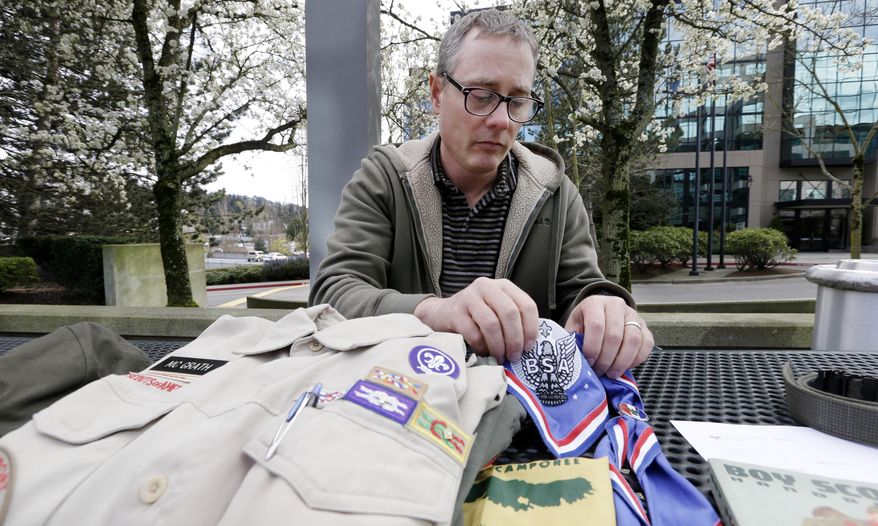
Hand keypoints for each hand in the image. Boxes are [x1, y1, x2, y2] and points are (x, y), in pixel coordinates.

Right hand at [413, 277, 538, 362]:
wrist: (442, 314)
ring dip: (499, 346)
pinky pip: (474, 333)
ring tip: (500, 357)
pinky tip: (484, 352)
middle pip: (510, 313)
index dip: (530, 328)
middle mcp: (487, 286)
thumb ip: (514, 320)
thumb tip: (529, 345)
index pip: (526, 305)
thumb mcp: (497, 310)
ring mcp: (469, 297)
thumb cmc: (475, 316)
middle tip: (514, 356)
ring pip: (492, 324)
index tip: (528, 348)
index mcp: (503, 286)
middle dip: (515, 339)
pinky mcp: (455, 311)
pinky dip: (482, 347)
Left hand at [564, 295, 652, 377]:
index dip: (593, 347)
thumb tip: (578, 363)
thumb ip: (574, 342)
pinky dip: (636, 360)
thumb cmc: (583, 326)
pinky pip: (647, 344)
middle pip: (615, 335)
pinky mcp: (645, 326)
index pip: (596, 326)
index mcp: (594, 303)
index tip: (589, 362)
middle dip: (606, 359)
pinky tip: (625, 367)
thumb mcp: (573, 329)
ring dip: (622, 361)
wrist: (598, 316)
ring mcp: (633, 315)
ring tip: (612, 373)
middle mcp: (616, 304)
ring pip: (633, 340)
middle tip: (600, 371)